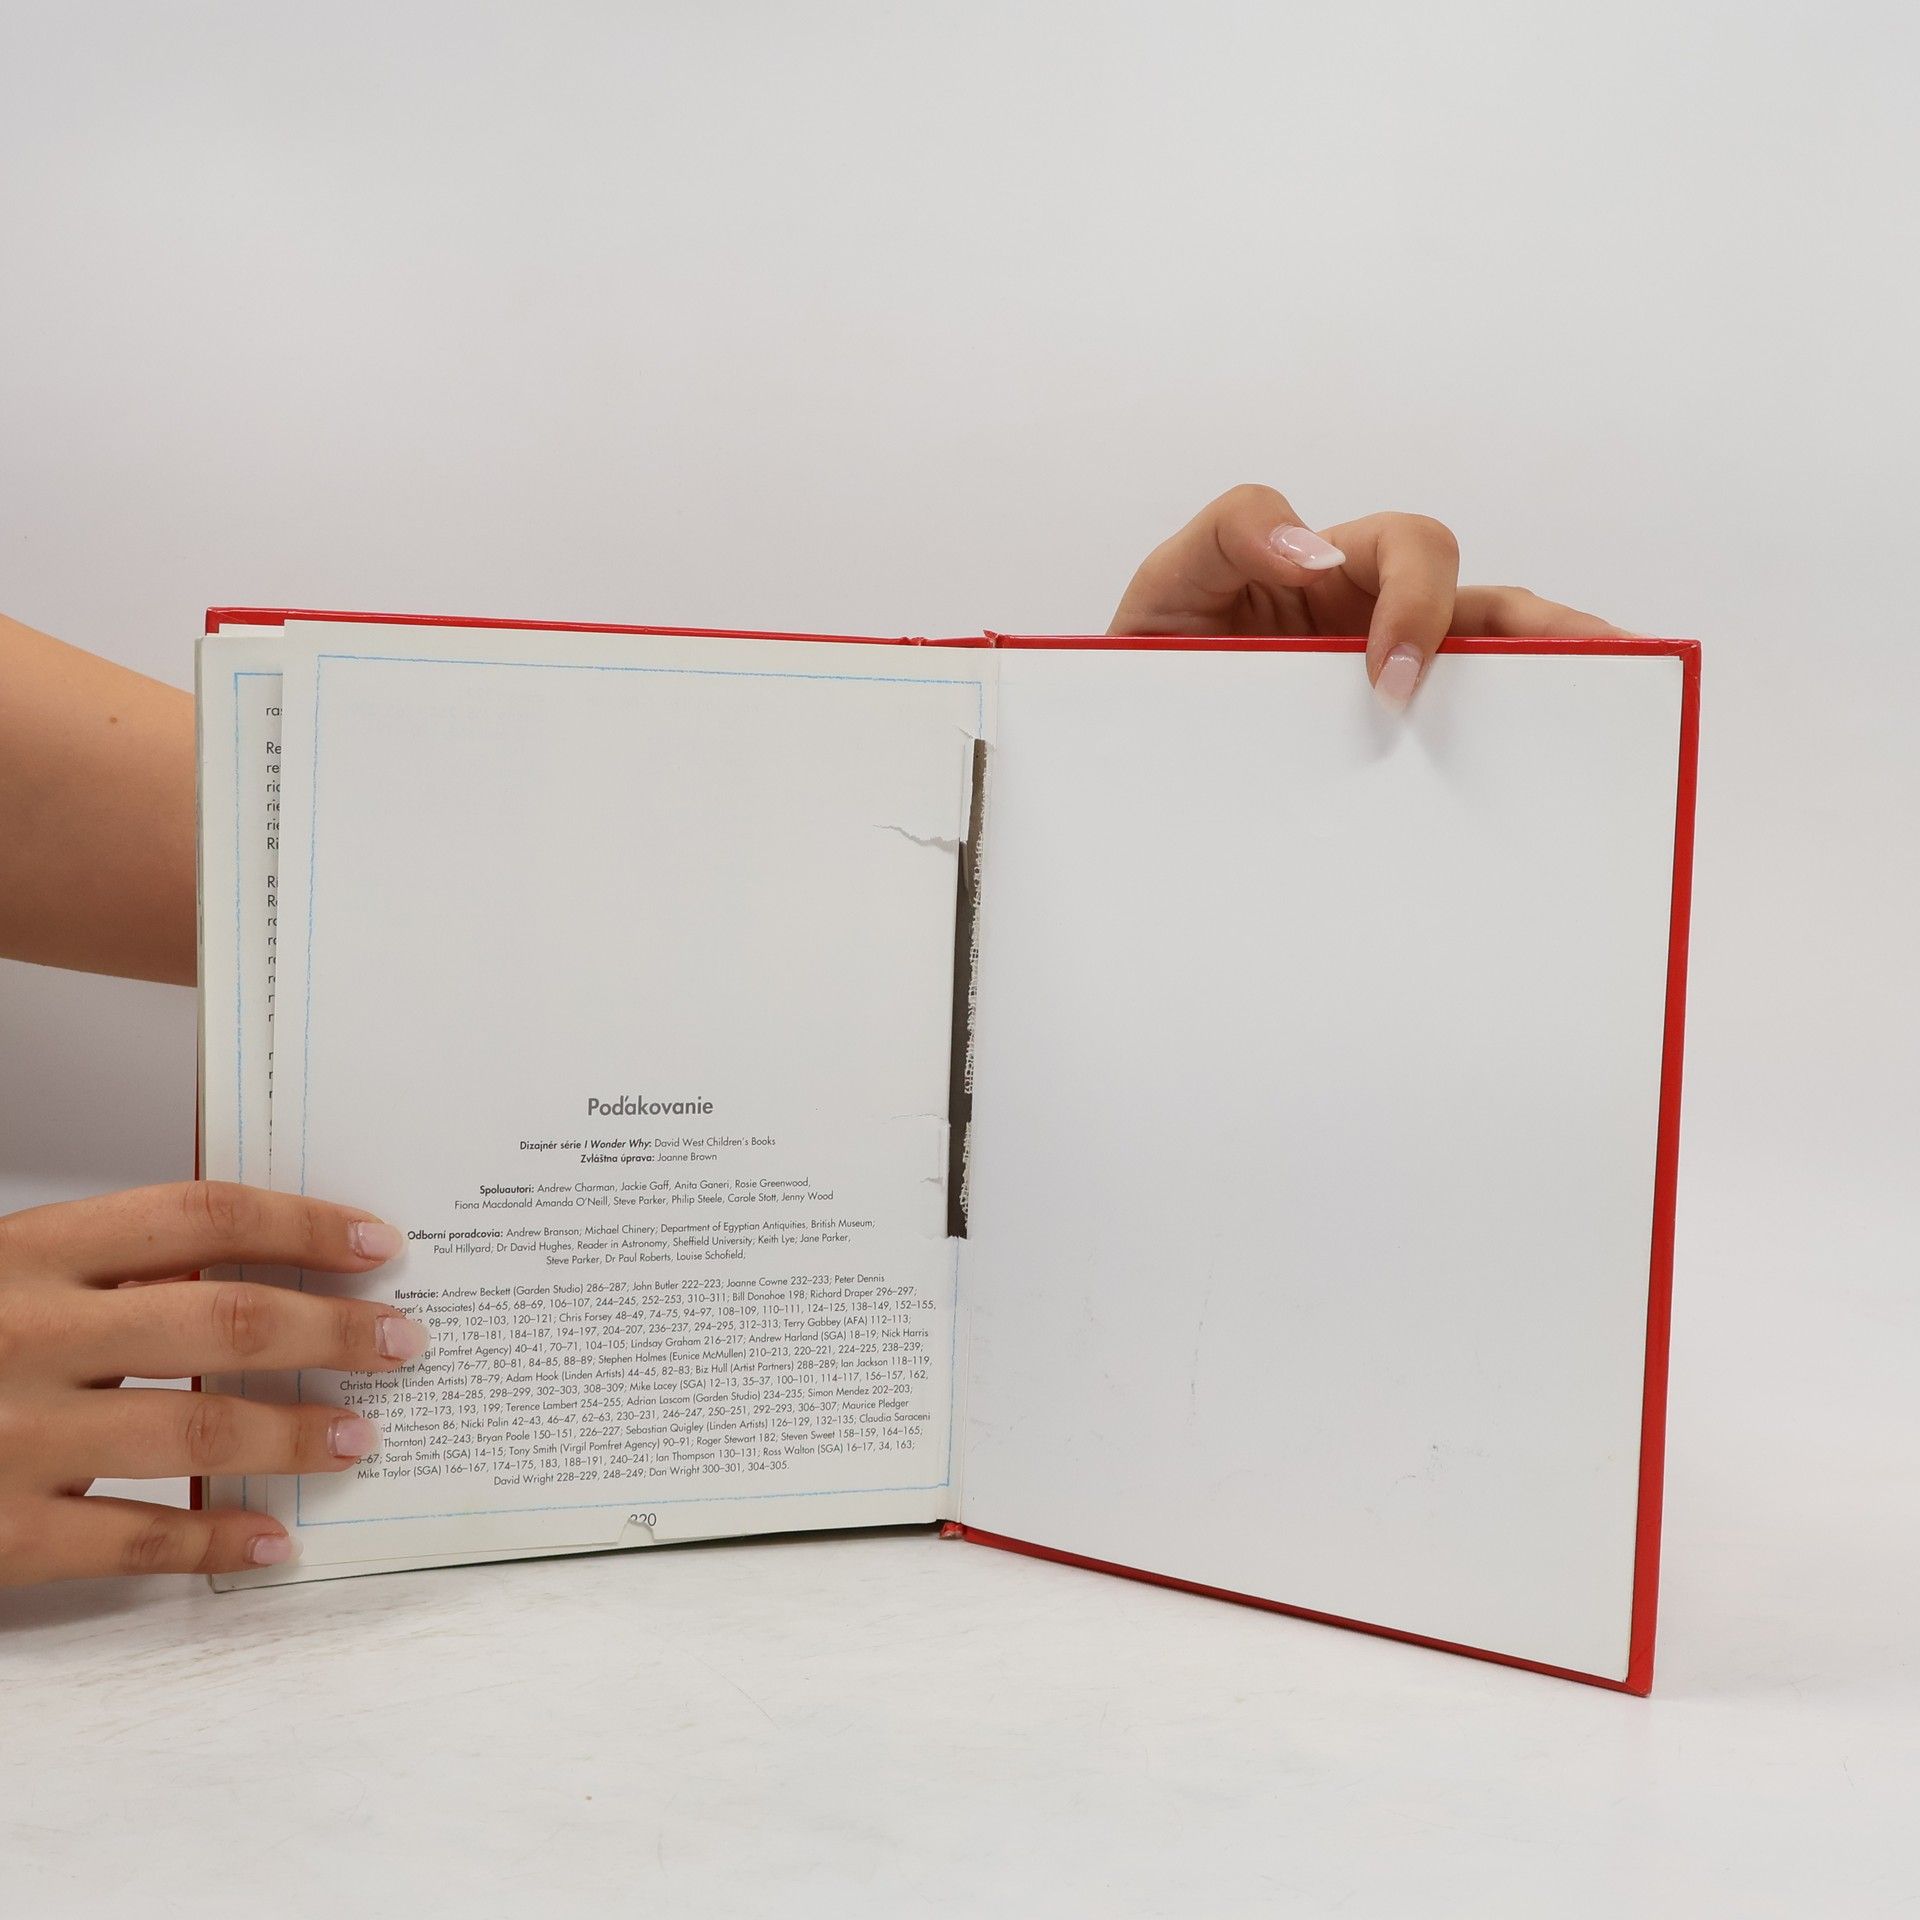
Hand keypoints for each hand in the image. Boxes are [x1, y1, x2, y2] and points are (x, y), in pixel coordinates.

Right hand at [0, 1181, 427, 1584]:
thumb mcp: (3, 1274)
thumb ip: (105, 1268)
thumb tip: (248, 1263)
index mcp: (26, 1250)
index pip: (200, 1215)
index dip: (302, 1223)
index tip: (376, 1242)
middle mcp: (25, 1331)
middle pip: (226, 1320)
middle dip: (334, 1332)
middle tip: (405, 1341)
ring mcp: (9, 1436)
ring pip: (196, 1429)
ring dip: (296, 1434)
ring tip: (361, 1436)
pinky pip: (131, 1538)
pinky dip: (214, 1540)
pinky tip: (271, 1539)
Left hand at [1109, 484, 1628, 708]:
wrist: (1118, 749)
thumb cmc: (1146, 656)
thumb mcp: (1168, 583)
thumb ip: (1230, 536)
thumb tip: (1317, 551)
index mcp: (1331, 571)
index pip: (1407, 548)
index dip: (1413, 598)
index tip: (1386, 677)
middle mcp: (1374, 623)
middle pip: (1484, 603)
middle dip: (1544, 629)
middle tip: (1584, 667)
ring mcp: (1386, 686)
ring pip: (1496, 668)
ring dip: (1564, 679)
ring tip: (1624, 705)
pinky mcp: (1389, 749)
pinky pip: (1463, 742)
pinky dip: (1510, 756)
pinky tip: (1553, 788)